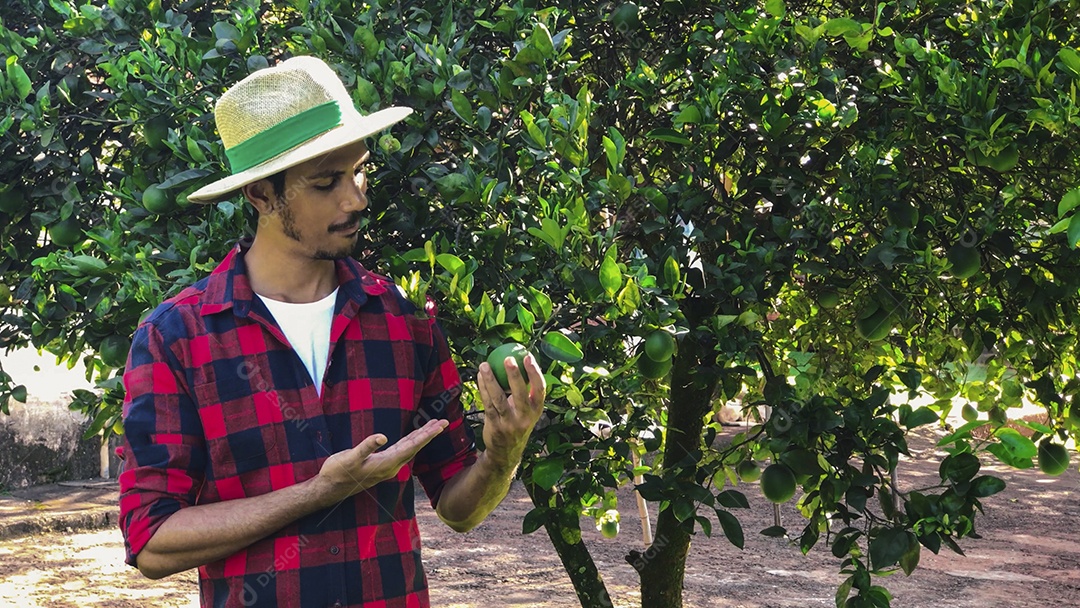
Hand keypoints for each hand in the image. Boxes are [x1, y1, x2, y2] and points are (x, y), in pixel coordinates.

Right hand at [314, 418, 447, 504]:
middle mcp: (390, 466)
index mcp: (386, 463)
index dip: (426, 435)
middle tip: (444, 421)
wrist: (329, 490)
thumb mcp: (349, 458)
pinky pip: (401, 450)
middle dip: (430, 434)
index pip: (411, 446)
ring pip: (409, 449)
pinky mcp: (380, 465)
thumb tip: (382, 436)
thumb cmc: (337, 472)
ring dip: (421, 437)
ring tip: (433, 426)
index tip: (440, 425)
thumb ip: (366, 447)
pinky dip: (410, 441)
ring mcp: (386, 467)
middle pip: (415, 447)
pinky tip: (414, 437)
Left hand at [476, 353, 545, 466]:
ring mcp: (509, 422)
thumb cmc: (517, 422)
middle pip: (520, 393)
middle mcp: (525, 417)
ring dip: (491, 380)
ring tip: (484, 365)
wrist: (506, 451)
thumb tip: (520, 361)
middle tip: (508, 358)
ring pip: (499, 398)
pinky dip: (482, 389)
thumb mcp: (527, 410)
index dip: (535, 372)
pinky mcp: (495, 425)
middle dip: (514, 375)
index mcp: (536, 410)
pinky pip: (487, 403)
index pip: (540, 389)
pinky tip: (479, 376)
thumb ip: (525, 391)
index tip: (528, 356)